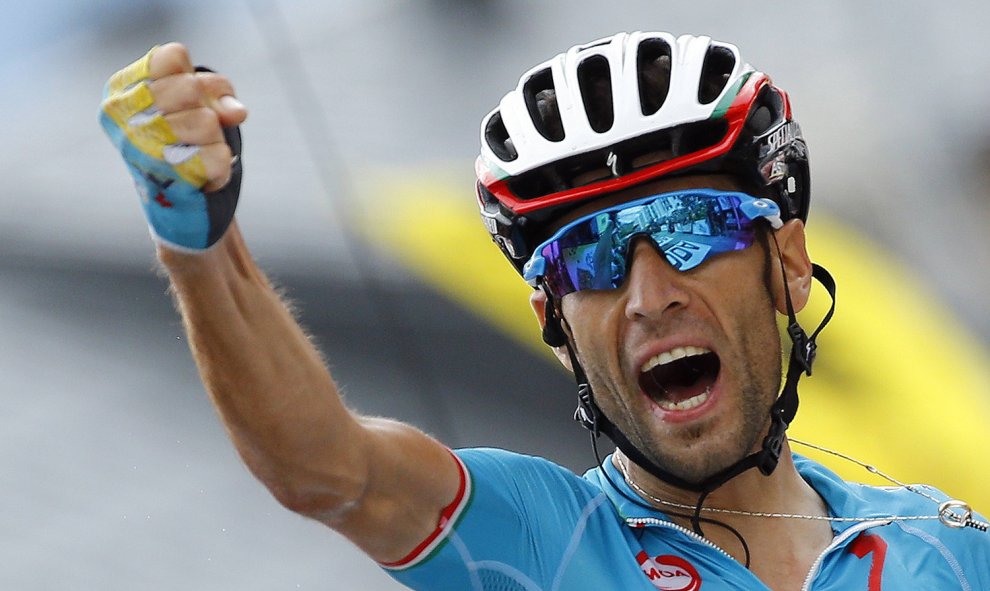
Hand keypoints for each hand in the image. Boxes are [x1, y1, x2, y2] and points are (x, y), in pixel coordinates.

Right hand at [99, 43, 247, 250]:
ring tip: (197, 155)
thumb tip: (236, 113)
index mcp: (122, 92)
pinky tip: (201, 177)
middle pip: (191, 87)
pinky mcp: (167, 180)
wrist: (184, 208)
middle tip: (199, 133)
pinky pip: (218, 155)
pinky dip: (220, 167)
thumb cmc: (188, 146)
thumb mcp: (201, 107)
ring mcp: (141, 149)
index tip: (193, 102)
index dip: (198, 78)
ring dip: (215, 139)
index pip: (173, 57)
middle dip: (209, 109)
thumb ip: (218, 96)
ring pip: (206, 121)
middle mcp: (122, 118)